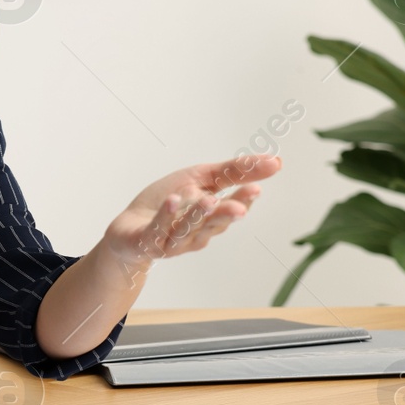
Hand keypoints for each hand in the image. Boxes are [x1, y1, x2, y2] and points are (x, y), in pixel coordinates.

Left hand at [102, 155, 281, 276]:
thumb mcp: (201, 178)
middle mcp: (196, 234)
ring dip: (197, 216)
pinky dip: (164, 218)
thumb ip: (235, 171)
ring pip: (187, 229)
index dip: (243, 201)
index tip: (255, 189)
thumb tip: (276, 161)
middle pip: (213, 224)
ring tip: (207, 200)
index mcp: (211, 219)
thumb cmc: (168, 202)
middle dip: (225, 214)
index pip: (231, 211)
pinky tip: (172, 202)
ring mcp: (172, 241)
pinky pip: (157, 231)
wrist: (129, 228)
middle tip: (239, 207)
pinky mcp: (148, 243)